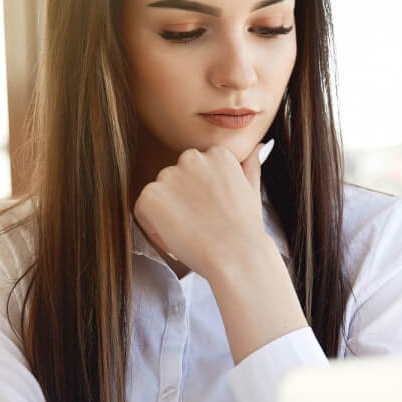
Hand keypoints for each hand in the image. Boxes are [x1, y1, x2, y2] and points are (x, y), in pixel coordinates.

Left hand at [133, 140, 274, 282]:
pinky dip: (153, 226)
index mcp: (216, 153)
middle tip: (199, 225)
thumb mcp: (253, 189)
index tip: (210, 213)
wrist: (236, 254)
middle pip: (176, 179)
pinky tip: (175, 237)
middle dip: (182, 201)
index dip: (200, 196)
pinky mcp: (150, 195)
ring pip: (159, 194)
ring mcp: (168, 175)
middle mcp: (191, 157)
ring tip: (189, 233)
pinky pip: (143, 210)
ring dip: (167, 212)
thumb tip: (259, 147)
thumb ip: (250, 165)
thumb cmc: (245, 229)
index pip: (197, 170)